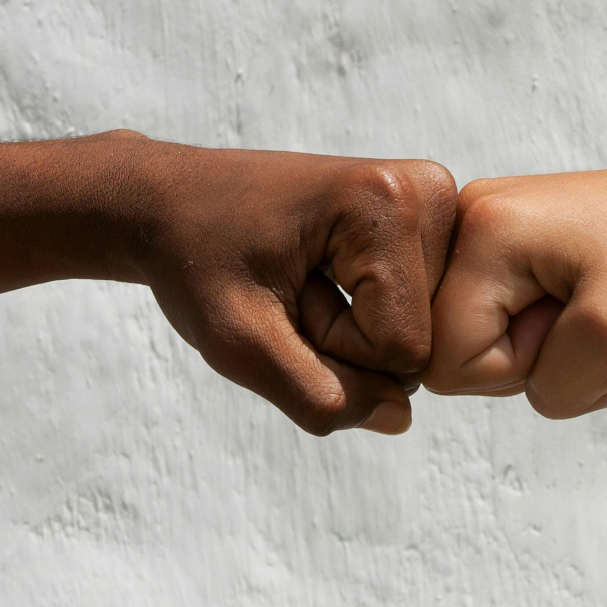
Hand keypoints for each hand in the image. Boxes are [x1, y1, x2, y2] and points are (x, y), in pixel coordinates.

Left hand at [127, 134, 456, 434]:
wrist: (173, 202)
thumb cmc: (196, 258)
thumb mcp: (238, 343)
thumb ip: (319, 396)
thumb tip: (400, 417)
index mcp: (384, 202)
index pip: (403, 349)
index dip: (333, 349)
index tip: (282, 297)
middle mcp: (425, 190)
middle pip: (425, 338)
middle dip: (352, 340)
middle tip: (291, 290)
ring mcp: (433, 199)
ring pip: (427, 327)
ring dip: (361, 328)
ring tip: (304, 281)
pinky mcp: (428, 214)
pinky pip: (423, 307)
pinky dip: (373, 312)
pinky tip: (330, 274)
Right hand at [422, 147, 606, 418]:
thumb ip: (546, 388)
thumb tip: (521, 386)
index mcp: (481, 228)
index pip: (444, 357)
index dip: (515, 369)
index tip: (577, 326)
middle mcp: (472, 218)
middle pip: (453, 349)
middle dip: (527, 360)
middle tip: (590, 321)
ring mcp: (492, 229)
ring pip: (481, 342)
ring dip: (547, 351)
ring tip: (599, 312)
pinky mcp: (514, 245)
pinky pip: (504, 324)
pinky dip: (554, 338)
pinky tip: (594, 311)